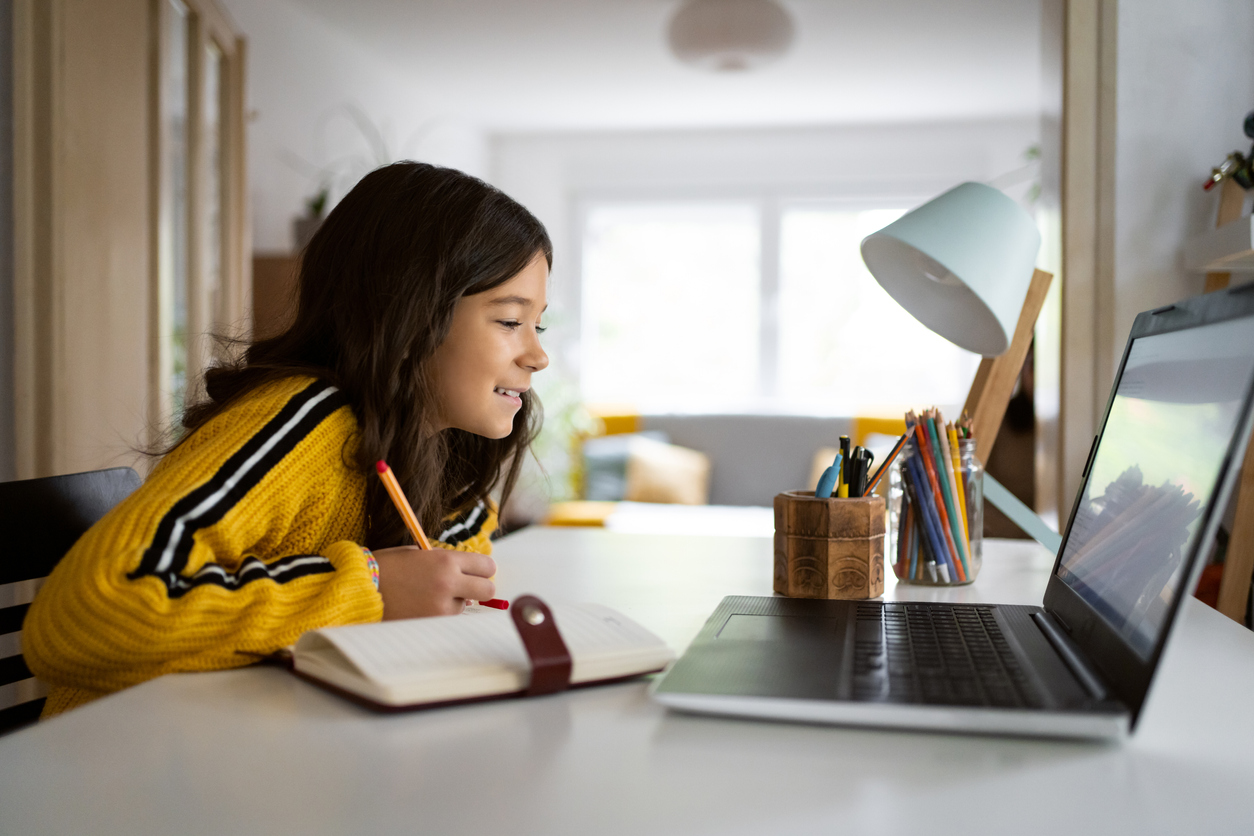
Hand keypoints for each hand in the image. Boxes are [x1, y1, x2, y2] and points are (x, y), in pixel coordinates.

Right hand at [373, 546, 496, 618]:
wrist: (359, 587)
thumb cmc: (388, 566)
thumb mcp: (419, 554)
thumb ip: (445, 562)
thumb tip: (468, 574)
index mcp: (446, 560)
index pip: (487, 566)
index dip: (483, 569)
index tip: (476, 572)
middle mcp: (448, 583)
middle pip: (488, 590)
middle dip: (480, 588)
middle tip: (466, 587)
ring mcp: (440, 606)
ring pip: (465, 606)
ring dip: (455, 602)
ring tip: (429, 595)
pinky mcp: (430, 623)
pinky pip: (447, 618)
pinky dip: (440, 614)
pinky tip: (421, 606)